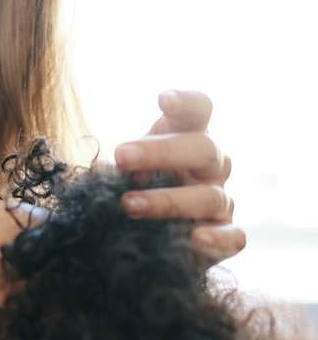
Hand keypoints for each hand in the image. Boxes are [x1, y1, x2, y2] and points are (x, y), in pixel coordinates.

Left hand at [113, 90, 245, 263]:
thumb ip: (120, 166)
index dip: (187, 101)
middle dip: (162, 151)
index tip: (163, 100)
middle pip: (204, 148)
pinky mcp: (226, 236)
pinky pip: (234, 237)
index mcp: (186, 137)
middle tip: (121, 156)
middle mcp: (210, 165)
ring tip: (129, 204)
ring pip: (210, 196)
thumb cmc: (134, 188)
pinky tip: (194, 239)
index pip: (199, 109)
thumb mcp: (123, 169)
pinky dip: (217, 239)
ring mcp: (221, 200)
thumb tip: (105, 171)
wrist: (144, 237)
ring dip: (169, 200)